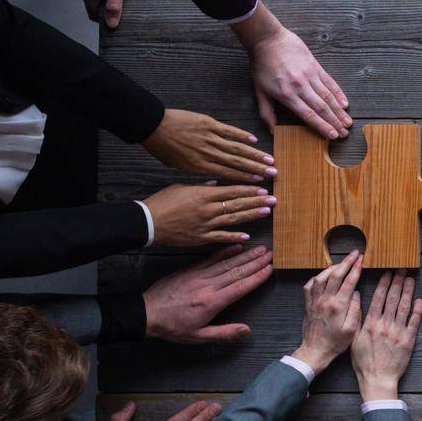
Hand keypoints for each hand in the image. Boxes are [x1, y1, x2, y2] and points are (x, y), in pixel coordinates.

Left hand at [142, 108, 275, 182]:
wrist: (152, 125)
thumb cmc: (162, 147)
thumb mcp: (177, 166)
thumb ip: (197, 171)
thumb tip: (213, 177)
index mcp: (199, 165)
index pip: (227, 173)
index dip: (245, 178)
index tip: (259, 182)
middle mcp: (207, 153)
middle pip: (237, 162)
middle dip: (256, 168)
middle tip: (273, 173)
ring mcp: (209, 137)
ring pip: (236, 148)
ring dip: (255, 154)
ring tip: (269, 159)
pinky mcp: (209, 124)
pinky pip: (229, 131)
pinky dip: (242, 135)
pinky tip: (254, 140)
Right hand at [143, 183, 274, 246]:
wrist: (147, 222)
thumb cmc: (161, 202)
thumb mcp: (181, 187)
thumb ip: (201, 186)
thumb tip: (216, 182)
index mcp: (203, 194)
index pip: (232, 190)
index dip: (249, 190)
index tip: (263, 188)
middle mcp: (207, 209)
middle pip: (237, 204)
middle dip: (257, 201)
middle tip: (274, 199)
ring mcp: (205, 225)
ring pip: (233, 219)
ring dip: (252, 215)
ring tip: (267, 212)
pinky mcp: (200, 238)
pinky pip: (221, 237)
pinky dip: (234, 236)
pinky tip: (247, 235)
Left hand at [144, 245, 273, 342]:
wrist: (146, 314)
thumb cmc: (172, 328)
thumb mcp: (198, 336)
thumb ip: (224, 333)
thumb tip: (247, 330)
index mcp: (212, 302)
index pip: (240, 287)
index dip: (257, 277)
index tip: (270, 269)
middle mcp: (207, 286)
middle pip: (237, 271)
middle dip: (256, 262)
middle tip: (271, 254)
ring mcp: (198, 276)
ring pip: (226, 263)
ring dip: (245, 255)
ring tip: (260, 248)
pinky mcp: (189, 270)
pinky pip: (210, 259)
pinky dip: (224, 252)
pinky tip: (236, 246)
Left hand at [233, 3, 351, 137]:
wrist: (268, 39)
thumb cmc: (262, 66)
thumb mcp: (259, 91)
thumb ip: (266, 112)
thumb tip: (272, 131)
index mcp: (286, 94)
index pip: (308, 114)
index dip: (321, 126)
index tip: (331, 136)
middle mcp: (301, 86)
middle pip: (322, 108)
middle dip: (334, 122)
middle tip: (344, 134)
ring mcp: (310, 75)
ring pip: (328, 97)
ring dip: (339, 111)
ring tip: (348, 122)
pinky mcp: (316, 66)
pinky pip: (330, 82)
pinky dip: (339, 93)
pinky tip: (345, 103)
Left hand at [292, 250, 363, 373]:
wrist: (314, 351)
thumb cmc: (335, 343)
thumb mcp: (352, 330)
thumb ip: (355, 310)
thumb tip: (357, 294)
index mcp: (338, 306)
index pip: (349, 281)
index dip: (356, 268)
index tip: (361, 259)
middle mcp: (325, 300)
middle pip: (335, 275)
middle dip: (346, 262)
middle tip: (354, 253)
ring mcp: (314, 301)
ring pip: (321, 277)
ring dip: (331, 267)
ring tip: (340, 263)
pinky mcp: (308, 304)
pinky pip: (310, 286)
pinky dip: (317, 277)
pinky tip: (323, 276)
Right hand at [351, 271, 421, 401]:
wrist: (378, 378)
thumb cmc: (363, 361)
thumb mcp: (355, 339)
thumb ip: (358, 320)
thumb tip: (358, 302)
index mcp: (371, 323)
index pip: (379, 298)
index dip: (384, 283)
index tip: (388, 272)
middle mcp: (385, 325)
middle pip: (393, 299)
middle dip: (397, 282)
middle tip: (402, 269)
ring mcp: (398, 332)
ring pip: (404, 307)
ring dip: (408, 292)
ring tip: (410, 279)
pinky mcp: (408, 340)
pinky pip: (414, 322)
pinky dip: (417, 311)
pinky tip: (419, 300)